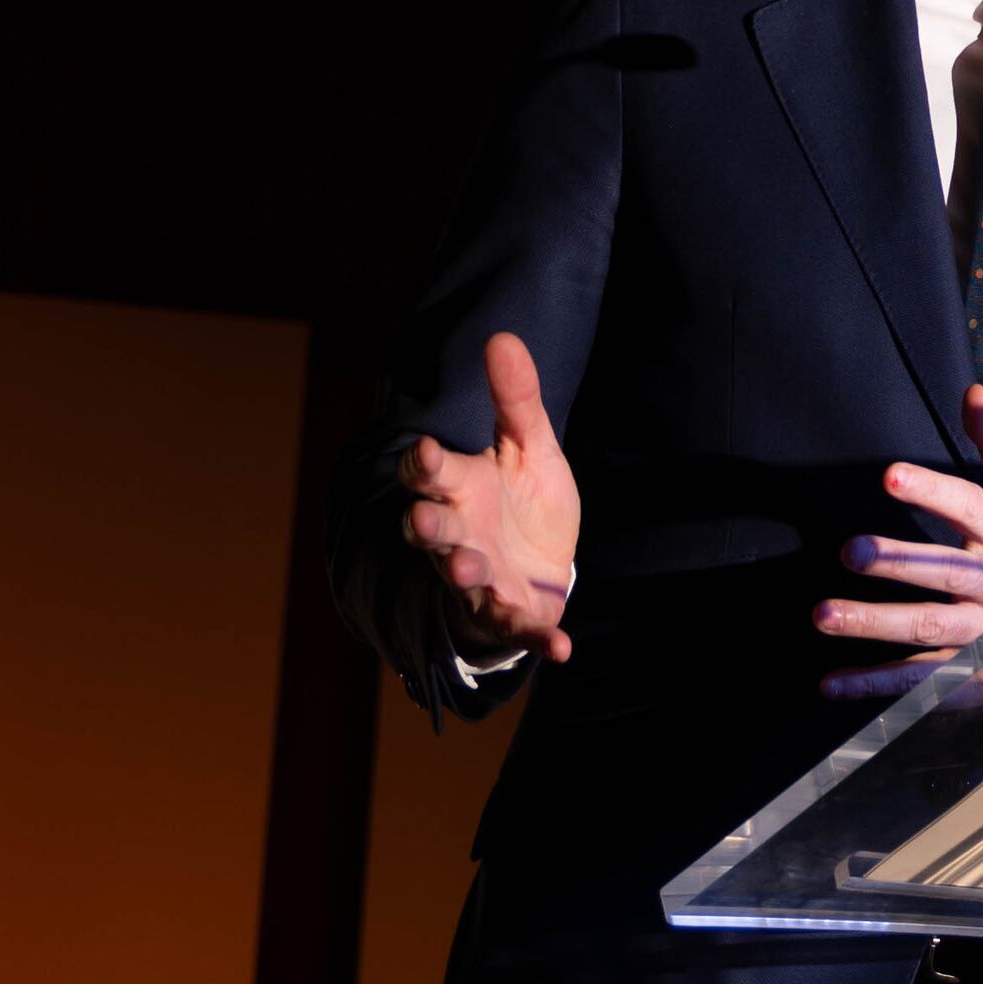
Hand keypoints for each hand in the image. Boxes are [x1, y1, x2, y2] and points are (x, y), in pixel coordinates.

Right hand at [398, 331, 582, 665]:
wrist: (544, 559)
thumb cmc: (524, 499)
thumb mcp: (528, 446)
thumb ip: (517, 399)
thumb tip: (502, 336)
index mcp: (459, 490)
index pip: (429, 475)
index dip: (424, 466)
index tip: (425, 451)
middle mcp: (459, 536)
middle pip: (432, 532)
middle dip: (427, 527)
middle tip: (421, 520)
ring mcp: (482, 579)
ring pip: (464, 580)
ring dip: (464, 575)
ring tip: (468, 569)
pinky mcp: (512, 614)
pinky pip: (521, 629)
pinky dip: (539, 638)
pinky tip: (561, 647)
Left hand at [812, 387, 982, 698]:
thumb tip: (972, 393)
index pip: (972, 508)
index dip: (932, 491)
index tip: (891, 475)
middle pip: (945, 572)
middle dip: (898, 563)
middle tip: (849, 550)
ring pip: (926, 629)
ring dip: (874, 623)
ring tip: (825, 614)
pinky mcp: (972, 674)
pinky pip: (919, 681)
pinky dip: (875, 685)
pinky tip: (831, 683)